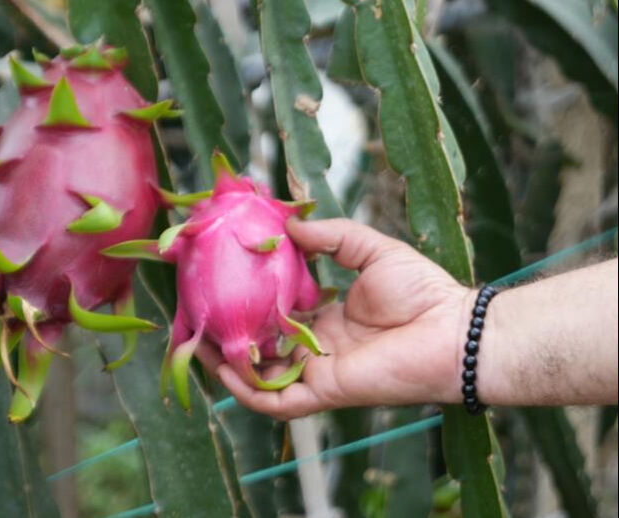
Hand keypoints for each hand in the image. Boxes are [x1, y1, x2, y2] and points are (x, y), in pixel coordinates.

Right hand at [197, 218, 472, 419]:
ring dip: (227, 364)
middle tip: (194, 316)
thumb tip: (290, 224)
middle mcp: (314, 348)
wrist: (455, 330)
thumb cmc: (422, 291)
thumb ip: (331, 237)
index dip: (243, 304)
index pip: (272, 315)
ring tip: (196, 342)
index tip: (217, 284)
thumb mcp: (370, 249)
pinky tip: (225, 369)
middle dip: (226, 335)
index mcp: (323, 320)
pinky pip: (277, 401)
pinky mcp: (325, 391)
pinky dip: (249, 390)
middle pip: (258, 347)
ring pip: (259, 377)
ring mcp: (317, 372)